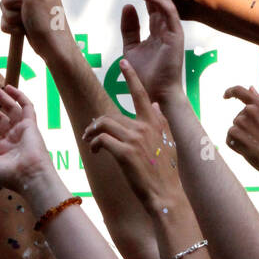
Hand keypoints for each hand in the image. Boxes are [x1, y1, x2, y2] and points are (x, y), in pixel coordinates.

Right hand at [0, 0, 63, 50]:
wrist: (52, 48)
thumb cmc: (47, 21)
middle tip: (21, 6)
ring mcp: (27, 3)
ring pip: (5, 3)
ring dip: (11, 14)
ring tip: (23, 20)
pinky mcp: (22, 17)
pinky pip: (5, 17)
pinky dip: (11, 25)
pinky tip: (22, 30)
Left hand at [0, 82, 52, 193]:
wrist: (30, 175)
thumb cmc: (10, 176)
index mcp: (0, 150)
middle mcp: (10, 138)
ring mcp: (20, 130)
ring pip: (10, 108)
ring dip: (0, 96)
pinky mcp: (30, 123)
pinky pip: (26, 106)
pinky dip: (18, 96)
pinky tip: (9, 87)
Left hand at [83, 59, 182, 216]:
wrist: (167, 195)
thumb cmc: (166, 172)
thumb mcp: (168, 142)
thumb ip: (161, 122)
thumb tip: (155, 104)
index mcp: (156, 121)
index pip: (141, 93)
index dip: (131, 76)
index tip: (123, 63)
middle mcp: (145, 126)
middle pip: (112, 115)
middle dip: (97, 123)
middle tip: (90, 132)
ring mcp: (135, 139)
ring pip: (104, 124)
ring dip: (92, 132)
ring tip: (89, 141)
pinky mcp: (125, 153)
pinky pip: (102, 140)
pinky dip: (95, 144)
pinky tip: (95, 151)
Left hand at [119, 0, 183, 103]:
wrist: (155, 95)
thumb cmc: (145, 75)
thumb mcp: (130, 48)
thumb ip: (129, 28)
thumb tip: (127, 5)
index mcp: (158, 26)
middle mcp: (167, 24)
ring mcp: (173, 28)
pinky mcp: (176, 34)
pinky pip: (167, 11)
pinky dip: (155, 0)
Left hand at [223, 86, 258, 179]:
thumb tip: (250, 87)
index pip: (239, 90)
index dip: (230, 91)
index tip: (225, 96)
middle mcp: (249, 110)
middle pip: (239, 117)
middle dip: (245, 127)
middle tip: (257, 137)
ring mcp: (241, 122)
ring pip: (234, 128)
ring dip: (240, 136)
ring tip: (253, 143)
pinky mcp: (234, 134)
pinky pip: (229, 138)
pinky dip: (235, 144)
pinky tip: (246, 149)